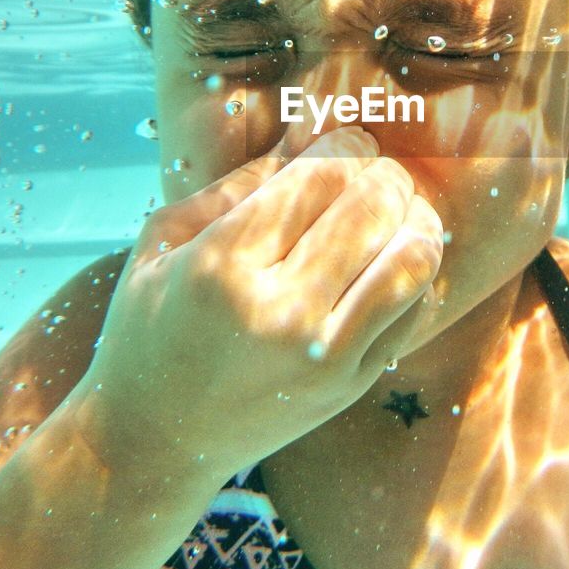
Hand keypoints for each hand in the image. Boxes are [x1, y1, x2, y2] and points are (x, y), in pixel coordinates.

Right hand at [77, 126, 443, 471]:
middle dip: (384, 173)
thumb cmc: (153, 323)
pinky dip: (416, 270)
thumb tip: (316, 129)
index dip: (346, 144)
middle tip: (375, 169)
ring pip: (413, 258)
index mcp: (223, 267)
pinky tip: (392, 257)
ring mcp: (323, 357)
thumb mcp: (167, 239)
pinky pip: (416, 308)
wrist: (155, 439)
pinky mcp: (351, 386)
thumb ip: (242, 180)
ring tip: (397, 208)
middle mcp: (280, 314)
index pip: (320, 176)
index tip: (346, 141)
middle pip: (373, 207)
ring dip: (415, 217)